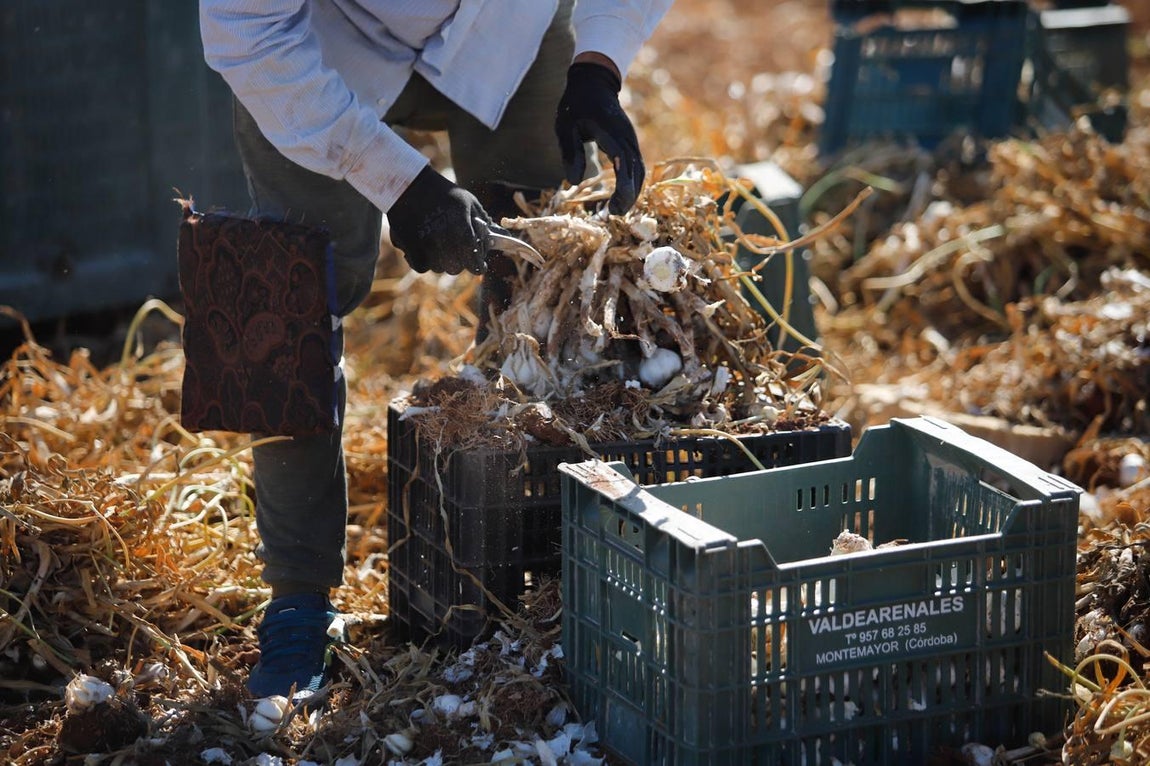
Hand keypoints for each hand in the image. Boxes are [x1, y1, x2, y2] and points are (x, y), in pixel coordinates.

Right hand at [388, 166, 489, 274]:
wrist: (408, 184)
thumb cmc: (442, 193)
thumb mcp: (468, 202)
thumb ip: (484, 221)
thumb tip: (500, 235)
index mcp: (462, 230)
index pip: (475, 264)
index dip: (478, 266)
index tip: (479, 264)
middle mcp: (445, 241)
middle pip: (456, 269)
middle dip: (460, 261)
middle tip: (456, 249)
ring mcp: (426, 246)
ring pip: (438, 268)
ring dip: (441, 261)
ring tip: (439, 244)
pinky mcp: (409, 248)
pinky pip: (421, 266)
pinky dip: (423, 260)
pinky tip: (424, 247)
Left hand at [555, 61, 643, 214]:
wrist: (593, 82)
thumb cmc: (576, 104)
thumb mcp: (565, 126)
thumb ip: (570, 152)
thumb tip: (574, 181)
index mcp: (611, 133)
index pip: (624, 165)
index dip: (623, 188)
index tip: (615, 207)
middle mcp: (626, 138)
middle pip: (636, 171)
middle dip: (629, 195)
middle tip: (614, 214)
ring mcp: (630, 139)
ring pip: (639, 169)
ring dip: (632, 191)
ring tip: (618, 209)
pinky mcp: (628, 142)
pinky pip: (635, 165)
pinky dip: (631, 182)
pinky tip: (621, 194)